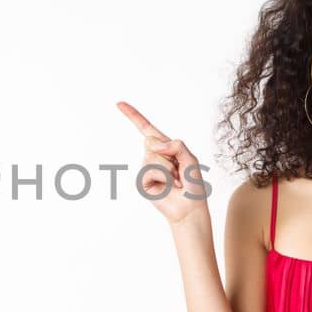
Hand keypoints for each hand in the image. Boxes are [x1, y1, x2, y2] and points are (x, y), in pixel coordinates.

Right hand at [116, 102, 209, 224]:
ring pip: (151, 157)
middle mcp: (153, 155)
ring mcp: (146, 167)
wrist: (188, 207)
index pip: (146, 128)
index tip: (119, 103)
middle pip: (151, 141)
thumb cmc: (193, 184)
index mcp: (165, 146)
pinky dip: (162, 178)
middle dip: (168, 155)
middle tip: (178, 171)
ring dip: (168, 170)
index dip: (132, 115)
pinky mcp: (142, 180)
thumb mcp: (190, 160)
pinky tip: (166, 186)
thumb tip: (155, 144)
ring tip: (174, 180)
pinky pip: (149, 171)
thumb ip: (177, 146)